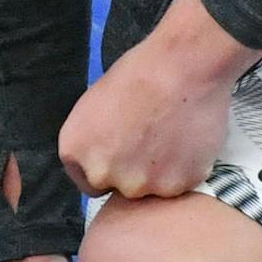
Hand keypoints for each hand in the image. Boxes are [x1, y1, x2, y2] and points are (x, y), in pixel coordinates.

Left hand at [59, 0, 250, 198]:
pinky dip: (184, 171)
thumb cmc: (134, 77)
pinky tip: (187, 143)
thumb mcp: (92, 108)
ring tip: (170, 140)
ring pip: (151, 191)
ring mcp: (140, 184)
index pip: (88, 182)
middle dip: (131, 172)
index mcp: (75, 152)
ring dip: (159, 174)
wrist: (179, 70)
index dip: (107, 168)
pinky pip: (179, 186)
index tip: (121, 155)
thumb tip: (103, 158)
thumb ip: (93, 142)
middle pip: (119, 188)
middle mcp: (102, 174)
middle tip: (149, 143)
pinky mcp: (176, 186)